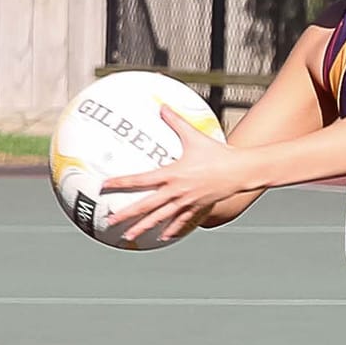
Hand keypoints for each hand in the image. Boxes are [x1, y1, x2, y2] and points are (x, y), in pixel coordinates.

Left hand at [104, 108, 247, 242]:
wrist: (240, 171)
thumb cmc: (218, 153)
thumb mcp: (194, 136)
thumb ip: (176, 122)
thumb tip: (162, 106)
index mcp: (172, 174)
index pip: (141, 180)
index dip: (122, 182)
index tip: (105, 185)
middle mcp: (177, 191)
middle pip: (146, 206)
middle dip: (126, 214)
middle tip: (109, 221)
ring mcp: (187, 202)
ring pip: (160, 218)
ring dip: (143, 228)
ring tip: (129, 236)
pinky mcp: (197, 208)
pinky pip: (182, 222)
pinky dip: (172, 230)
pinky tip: (163, 238)